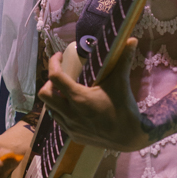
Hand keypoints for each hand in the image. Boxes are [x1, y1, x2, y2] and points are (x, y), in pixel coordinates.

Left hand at [38, 38, 145, 152]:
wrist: (130, 137)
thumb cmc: (124, 108)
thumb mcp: (121, 82)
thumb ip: (124, 60)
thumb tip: (131, 40)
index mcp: (78, 98)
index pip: (55, 77)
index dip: (53, 63)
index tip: (59, 56)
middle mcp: (70, 113)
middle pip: (44, 94)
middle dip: (49, 82)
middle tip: (61, 76)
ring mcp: (70, 127)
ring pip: (50, 109)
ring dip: (54, 98)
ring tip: (66, 91)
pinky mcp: (73, 136)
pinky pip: (59, 121)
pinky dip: (61, 111)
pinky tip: (72, 107)